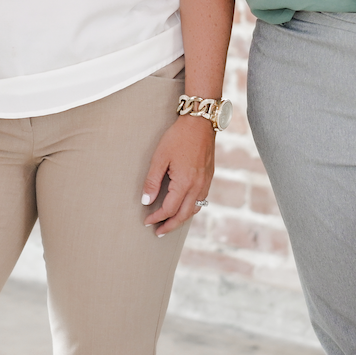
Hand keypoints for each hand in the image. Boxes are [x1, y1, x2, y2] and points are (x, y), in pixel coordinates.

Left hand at [142, 117, 214, 235]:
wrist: (200, 122)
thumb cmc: (178, 137)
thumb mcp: (160, 157)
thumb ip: (152, 181)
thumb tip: (146, 201)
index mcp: (184, 183)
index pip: (169, 209)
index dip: (156, 217)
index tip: (146, 221)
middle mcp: (197, 186)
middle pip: (183, 215)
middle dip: (170, 225)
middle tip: (158, 232)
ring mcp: (205, 183)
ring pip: (194, 209)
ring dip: (181, 219)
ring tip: (169, 223)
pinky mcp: (209, 177)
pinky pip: (201, 200)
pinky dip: (191, 209)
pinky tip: (183, 207)